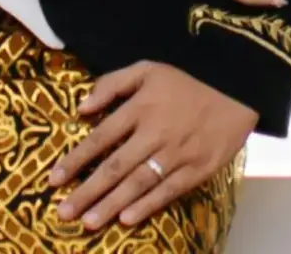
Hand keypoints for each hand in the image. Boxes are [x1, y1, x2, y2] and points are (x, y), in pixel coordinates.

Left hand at [49, 62, 256, 229]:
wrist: (237, 88)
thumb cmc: (187, 80)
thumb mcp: (148, 69)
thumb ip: (112, 84)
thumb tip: (81, 108)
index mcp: (141, 107)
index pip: (100, 138)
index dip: (75, 160)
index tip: (53, 179)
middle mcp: (155, 132)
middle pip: (115, 167)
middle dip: (87, 191)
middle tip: (63, 213)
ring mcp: (177, 153)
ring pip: (138, 183)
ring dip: (111, 204)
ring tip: (88, 222)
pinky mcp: (198, 169)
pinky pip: (168, 191)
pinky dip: (147, 206)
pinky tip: (127, 220)